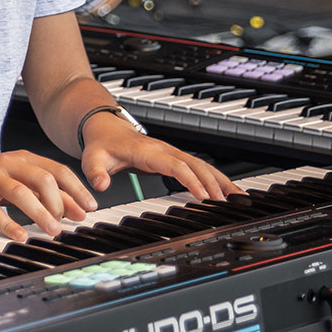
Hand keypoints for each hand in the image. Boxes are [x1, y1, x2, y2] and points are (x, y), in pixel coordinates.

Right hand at [0, 150, 97, 241]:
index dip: (76, 189)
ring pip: (21, 192)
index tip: (90, 207)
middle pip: (42, 178)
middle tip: (65, 222)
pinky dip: (9, 224)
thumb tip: (79, 211)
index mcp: (24, 159)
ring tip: (52, 231)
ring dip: (40, 213)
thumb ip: (48, 194)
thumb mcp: (20, 182)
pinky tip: (20, 235)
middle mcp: (9, 164)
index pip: (57, 170)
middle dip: (59, 202)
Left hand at [80, 120, 240, 202]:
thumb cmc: (101, 143)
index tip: (203, 196)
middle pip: (196, 165)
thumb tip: (101, 186)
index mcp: (148, 151)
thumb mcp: (92, 158)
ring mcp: (172, 153)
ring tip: (239, 198)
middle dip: (213, 183)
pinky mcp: (175, 158)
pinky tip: (230, 191)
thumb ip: (94, 173)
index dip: (191, 180)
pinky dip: (217, 178)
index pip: (175, 165)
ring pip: (203, 165)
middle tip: (227, 204)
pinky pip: (200, 167)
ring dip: (221, 181)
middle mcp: (164, 150)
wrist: (104, 127)